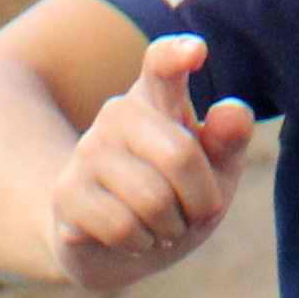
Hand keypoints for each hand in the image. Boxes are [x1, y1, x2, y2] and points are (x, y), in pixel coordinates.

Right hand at [50, 35, 254, 292]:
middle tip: (193, 214)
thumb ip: (229, 141)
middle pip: (180, 155)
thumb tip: (231, 113)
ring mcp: (87, 151)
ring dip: (169, 229)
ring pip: (152, 200)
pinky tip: (133, 239)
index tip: (196, 52)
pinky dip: (140, 244)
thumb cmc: (174, 197)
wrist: (113, 245)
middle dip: (200, 202)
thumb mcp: (214, 171)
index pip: (163, 63)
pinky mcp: (67, 193)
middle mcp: (118, 113)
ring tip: (161, 227)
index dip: (177, 55)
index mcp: (158, 97)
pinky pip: (122, 226)